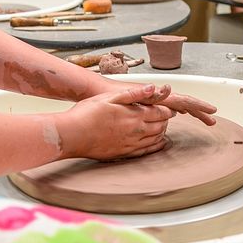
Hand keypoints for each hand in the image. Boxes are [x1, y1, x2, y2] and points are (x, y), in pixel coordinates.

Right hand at [58, 84, 175, 159]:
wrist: (72, 135)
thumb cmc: (87, 113)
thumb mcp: (110, 97)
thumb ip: (134, 94)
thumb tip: (154, 88)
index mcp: (135, 115)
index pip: (160, 113)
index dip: (167, 110)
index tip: (169, 108)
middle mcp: (136, 131)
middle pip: (160, 126)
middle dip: (165, 121)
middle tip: (166, 117)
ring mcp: (131, 144)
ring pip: (155, 139)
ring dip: (161, 133)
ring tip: (162, 128)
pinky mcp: (123, 153)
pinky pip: (146, 152)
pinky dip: (155, 147)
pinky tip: (156, 145)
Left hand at [101, 81, 216, 125]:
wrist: (94, 90)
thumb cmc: (110, 94)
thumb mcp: (129, 94)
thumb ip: (148, 93)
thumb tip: (168, 88)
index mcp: (156, 96)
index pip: (184, 101)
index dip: (199, 107)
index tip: (213, 112)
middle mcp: (157, 96)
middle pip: (185, 103)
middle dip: (199, 111)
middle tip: (213, 120)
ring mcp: (153, 99)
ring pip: (178, 105)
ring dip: (191, 111)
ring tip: (202, 119)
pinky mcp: (146, 103)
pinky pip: (168, 107)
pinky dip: (177, 110)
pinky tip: (178, 114)